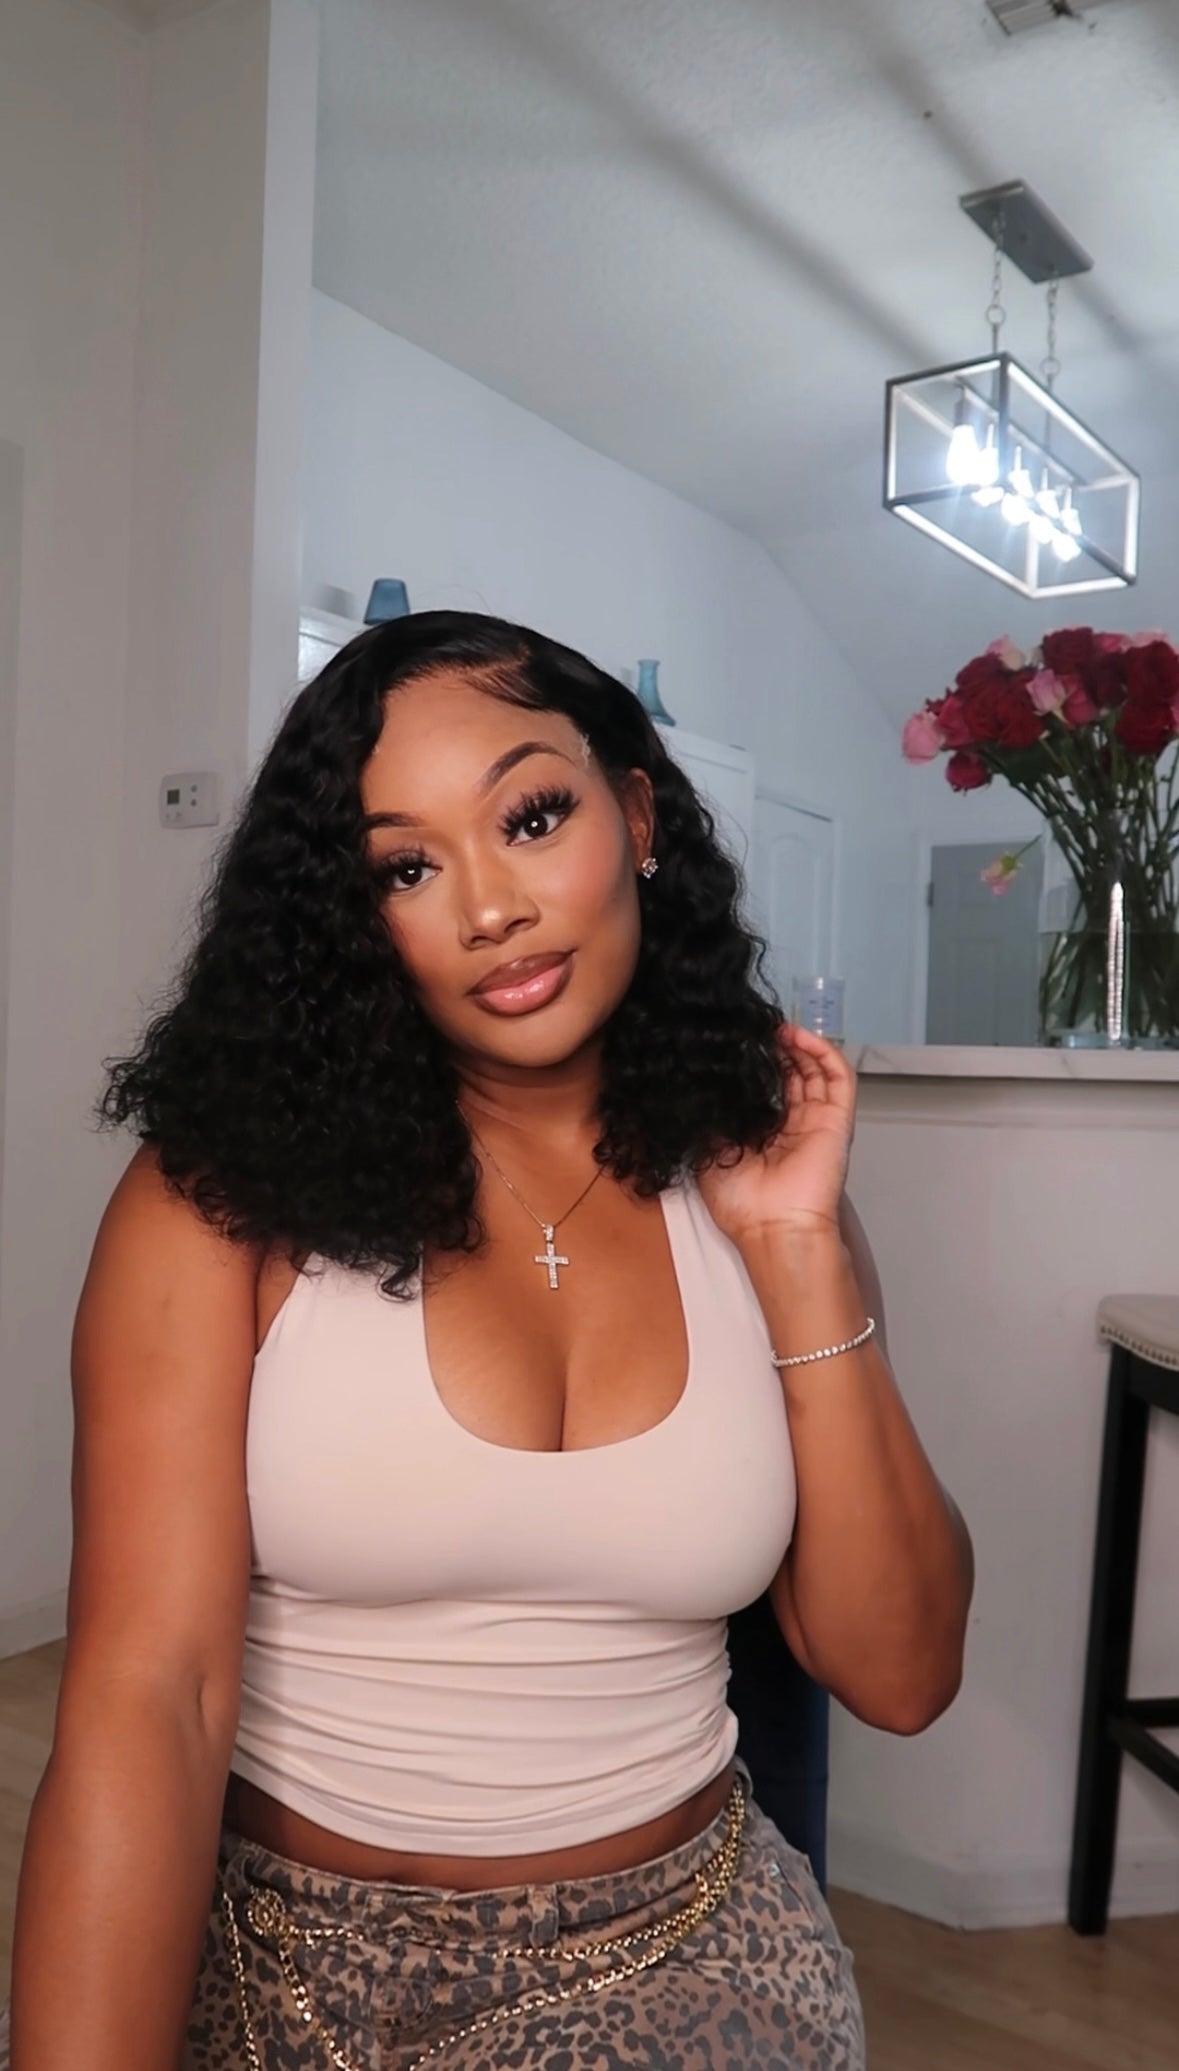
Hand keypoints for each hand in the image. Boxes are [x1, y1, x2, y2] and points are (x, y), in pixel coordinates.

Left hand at [695, 1023, 856, 1243]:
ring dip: (798, 1045)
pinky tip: (800, 1037)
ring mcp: (817, 1122)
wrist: (772, 1226)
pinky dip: (823, 1053)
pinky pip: (838, 1079)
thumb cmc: (741, 1203)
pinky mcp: (837, 1121)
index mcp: (765, 1137)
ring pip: (815, 1072)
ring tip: (775, 1027)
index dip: (757, 1065)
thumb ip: (712, 1120)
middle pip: (792, 1075)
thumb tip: (704, 1088)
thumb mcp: (710, 1152)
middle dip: (776, 1049)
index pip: (767, 1090)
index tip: (738, 1044)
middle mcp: (793, 1128)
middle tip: (756, 1029)